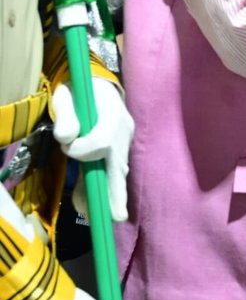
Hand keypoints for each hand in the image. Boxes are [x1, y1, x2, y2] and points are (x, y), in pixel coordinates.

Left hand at [52, 77, 134, 221]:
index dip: (82, 151)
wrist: (100, 83)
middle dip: (117, 192)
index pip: (100, 144)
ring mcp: (124, 142)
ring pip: (117, 171)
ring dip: (111, 193)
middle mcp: (123, 133)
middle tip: (116, 216)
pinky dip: (104, 186)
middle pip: (119, 166)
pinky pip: (113, 170)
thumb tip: (66, 139)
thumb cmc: (81, 89)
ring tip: (106, 215)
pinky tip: (91, 201)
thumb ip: (66, 116)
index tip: (68, 149)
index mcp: (112, 117)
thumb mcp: (68, 95)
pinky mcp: (120, 150)